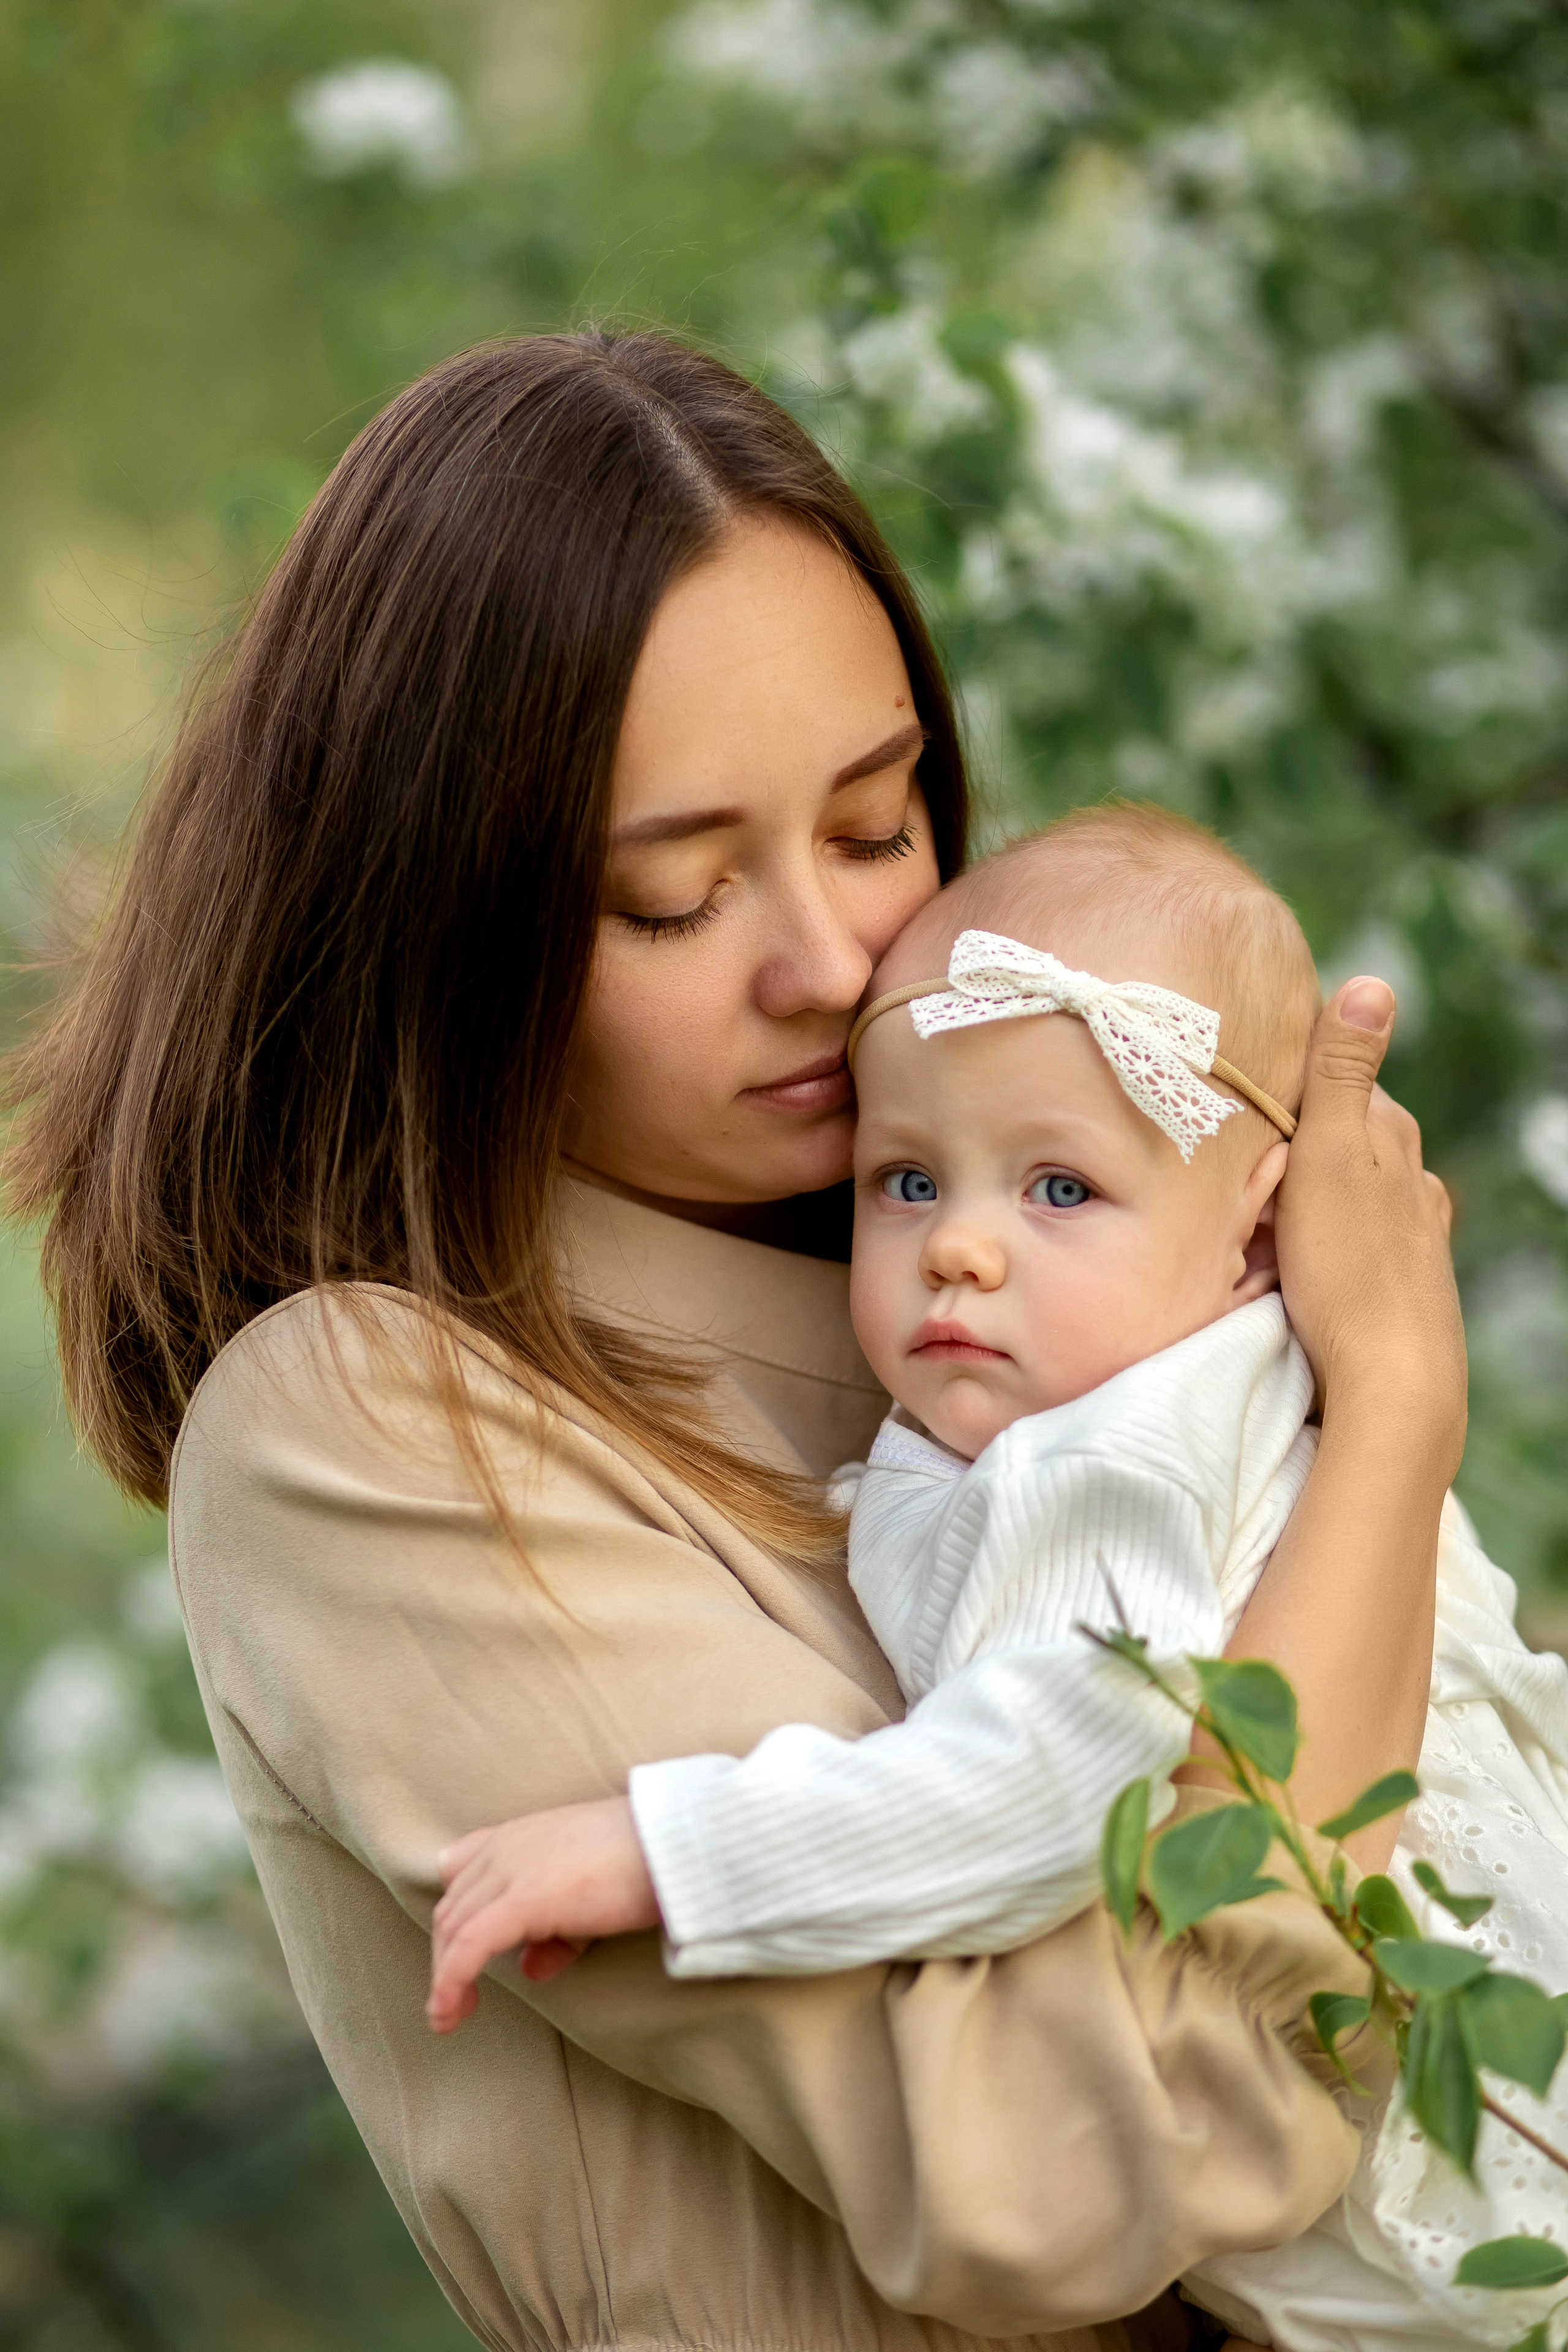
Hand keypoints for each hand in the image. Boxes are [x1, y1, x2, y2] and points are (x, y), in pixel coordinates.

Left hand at [426, 1795, 659, 2033]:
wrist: (673, 1843)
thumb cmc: (643, 1864)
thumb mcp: (588, 1898)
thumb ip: (555, 1932)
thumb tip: (531, 1968)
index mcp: (517, 1837)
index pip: (461, 1880)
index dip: (455, 1925)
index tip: (462, 1961)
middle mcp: (504, 1847)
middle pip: (452, 1911)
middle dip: (446, 1960)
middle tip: (455, 2003)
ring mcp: (510, 1869)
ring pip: (453, 1930)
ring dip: (444, 1978)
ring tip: (448, 2017)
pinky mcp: (523, 1898)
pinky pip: (469, 1945)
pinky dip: (451, 1981)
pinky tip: (448, 2013)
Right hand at [1274, 976, 1464, 1478]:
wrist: (1394, 1383)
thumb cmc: (1350, 1267)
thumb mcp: (1332, 1154)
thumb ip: (1345, 1071)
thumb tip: (1374, 981)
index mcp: (1392, 1137)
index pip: (1337, 1083)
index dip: (1288, 1089)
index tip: (1239, 1101)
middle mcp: (1414, 1179)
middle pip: (1347, 1138)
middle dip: (1301, 1142)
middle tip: (1239, 1165)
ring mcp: (1415, 1235)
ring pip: (1353, 1193)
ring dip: (1314, 1196)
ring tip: (1266, 1217)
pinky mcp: (1407, 1284)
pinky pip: (1358, 1242)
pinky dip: (1331, 1241)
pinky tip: (1307, 1262)